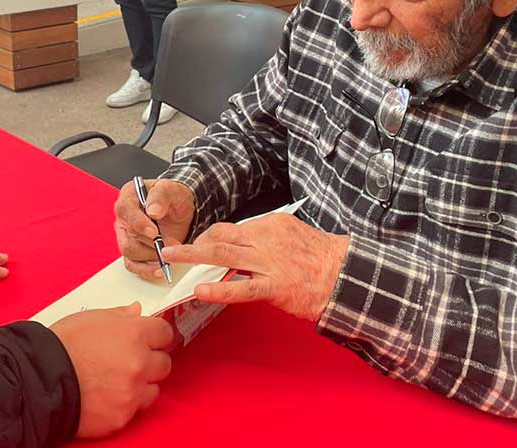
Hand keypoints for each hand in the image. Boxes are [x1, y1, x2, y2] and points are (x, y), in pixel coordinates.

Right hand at [50, 303, 172, 437]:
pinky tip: (108, 396)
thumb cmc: (62, 345)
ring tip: (118, 381)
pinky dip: (126, 403)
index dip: (156, 335)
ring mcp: (133, 392)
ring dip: (142, 384)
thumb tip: (136, 312)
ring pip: (154, 389)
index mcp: (134, 334)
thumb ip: (119, 316)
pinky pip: (136, 409)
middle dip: (151, 360)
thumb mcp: (90, 318)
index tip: (150, 338)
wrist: (40, 380)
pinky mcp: (123, 415)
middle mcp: (139, 363)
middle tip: (131, 360)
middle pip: (164, 363)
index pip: (165, 333)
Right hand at [114, 178, 195, 279]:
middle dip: (151, 244)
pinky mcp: (134, 250)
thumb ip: (160, 196)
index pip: (126, 211)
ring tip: (171, 253)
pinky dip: (146, 270)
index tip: (154, 232)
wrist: (181, 210)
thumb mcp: (171, 189)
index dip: (139, 223)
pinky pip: (133, 265)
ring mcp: (127, 235)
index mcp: (128, 196)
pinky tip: (160, 269)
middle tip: (172, 244)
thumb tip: (152, 210)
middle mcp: (124, 218)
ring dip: (152, 256)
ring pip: (130, 252)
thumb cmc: (173, 197)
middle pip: (127, 236)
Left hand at [161, 215, 346, 321]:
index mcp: (270, 225)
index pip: (231, 228)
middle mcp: (265, 239)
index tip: (196, 246)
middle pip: (220, 236)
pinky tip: (201, 290)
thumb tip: (243, 245)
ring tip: (172, 260)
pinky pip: (242, 288)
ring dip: (194, 256)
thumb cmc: (322, 258)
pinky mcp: (275, 287)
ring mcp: (269, 263)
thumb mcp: (292, 235)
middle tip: (169, 248)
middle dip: (193, 242)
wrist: (347, 275)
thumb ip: (266, 239)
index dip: (209, 238)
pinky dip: (219, 289)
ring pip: (223, 255)